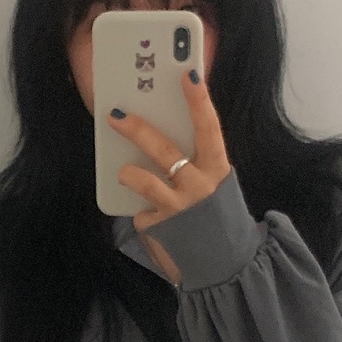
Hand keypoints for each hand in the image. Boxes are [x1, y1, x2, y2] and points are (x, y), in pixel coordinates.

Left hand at [107, 69, 231, 280]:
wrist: (224, 267)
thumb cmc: (214, 218)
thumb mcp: (213, 185)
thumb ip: (195, 161)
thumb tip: (159, 133)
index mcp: (217, 168)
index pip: (209, 127)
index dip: (199, 100)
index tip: (187, 74)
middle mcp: (200, 186)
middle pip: (165, 150)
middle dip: (138, 129)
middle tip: (117, 115)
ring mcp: (180, 208)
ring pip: (145, 181)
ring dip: (129, 174)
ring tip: (122, 171)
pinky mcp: (161, 229)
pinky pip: (141, 212)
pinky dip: (142, 213)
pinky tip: (152, 220)